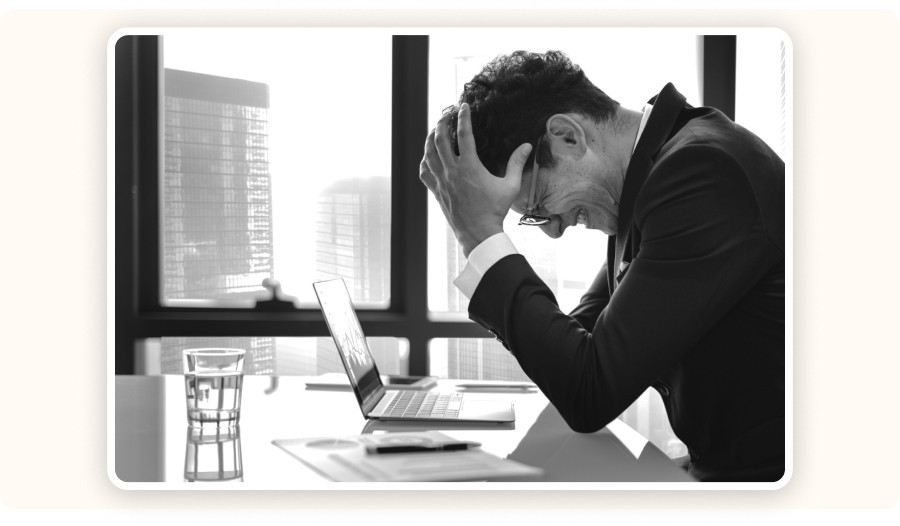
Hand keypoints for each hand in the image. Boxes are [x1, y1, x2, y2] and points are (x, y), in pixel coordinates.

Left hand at [419, 103, 532, 256]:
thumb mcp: (510, 186)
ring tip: (435, 130)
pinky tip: (427, 157)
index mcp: (470, 166)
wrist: (478, 232)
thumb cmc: (495, 210)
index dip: (464, 117)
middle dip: (442, 123)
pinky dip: (424, 161)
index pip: (464, 134)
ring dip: (430, 138)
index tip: (464, 106)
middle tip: (446, 114)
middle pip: (440, 139)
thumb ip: (517, 164)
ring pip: (429, 153)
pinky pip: (424, 172)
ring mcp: (442, 181)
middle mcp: (452, 171)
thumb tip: (526, 146)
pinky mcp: (437, 191)